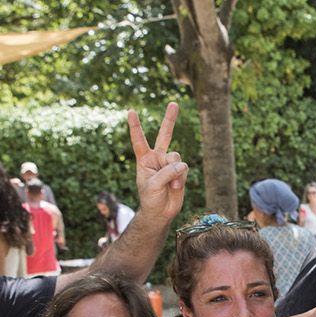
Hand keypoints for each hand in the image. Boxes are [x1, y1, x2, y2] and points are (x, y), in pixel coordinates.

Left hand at [129, 103, 188, 224]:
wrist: (160, 212)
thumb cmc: (150, 199)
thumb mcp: (153, 185)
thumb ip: (166, 172)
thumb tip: (182, 164)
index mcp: (144, 159)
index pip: (139, 140)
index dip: (135, 126)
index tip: (131, 111)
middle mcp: (157, 158)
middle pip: (165, 135)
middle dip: (170, 120)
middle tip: (174, 103)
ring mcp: (169, 164)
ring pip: (176, 157)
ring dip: (175, 171)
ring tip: (171, 184)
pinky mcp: (180, 172)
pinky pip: (184, 168)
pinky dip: (181, 178)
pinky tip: (176, 187)